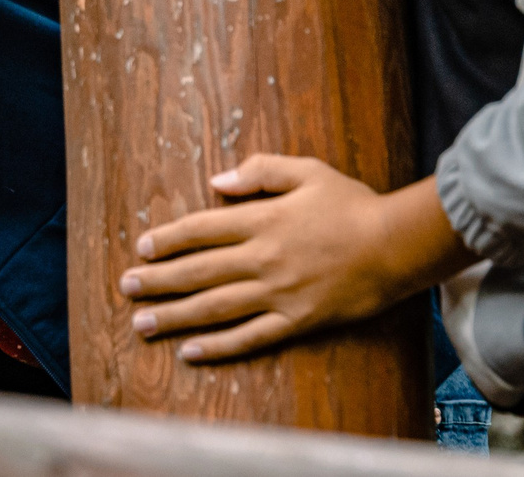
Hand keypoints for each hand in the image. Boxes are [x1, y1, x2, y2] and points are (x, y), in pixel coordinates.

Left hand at [118, 159, 475, 363]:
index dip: (167, 240)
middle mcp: (262, 258)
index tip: (141, 247)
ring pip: (215, 308)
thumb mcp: (307, 171)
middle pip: (198, 271)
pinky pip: (250, 338)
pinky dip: (218, 347)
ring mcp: (278, 293)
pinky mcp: (297, 321)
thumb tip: (217, 181)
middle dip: (158, 281)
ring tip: (143, 323)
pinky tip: (190, 352)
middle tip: (126, 288)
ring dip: (175, 316)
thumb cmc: (352, 203)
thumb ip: (260, 171)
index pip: (200, 230)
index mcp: (261, 220)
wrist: (396, 246)